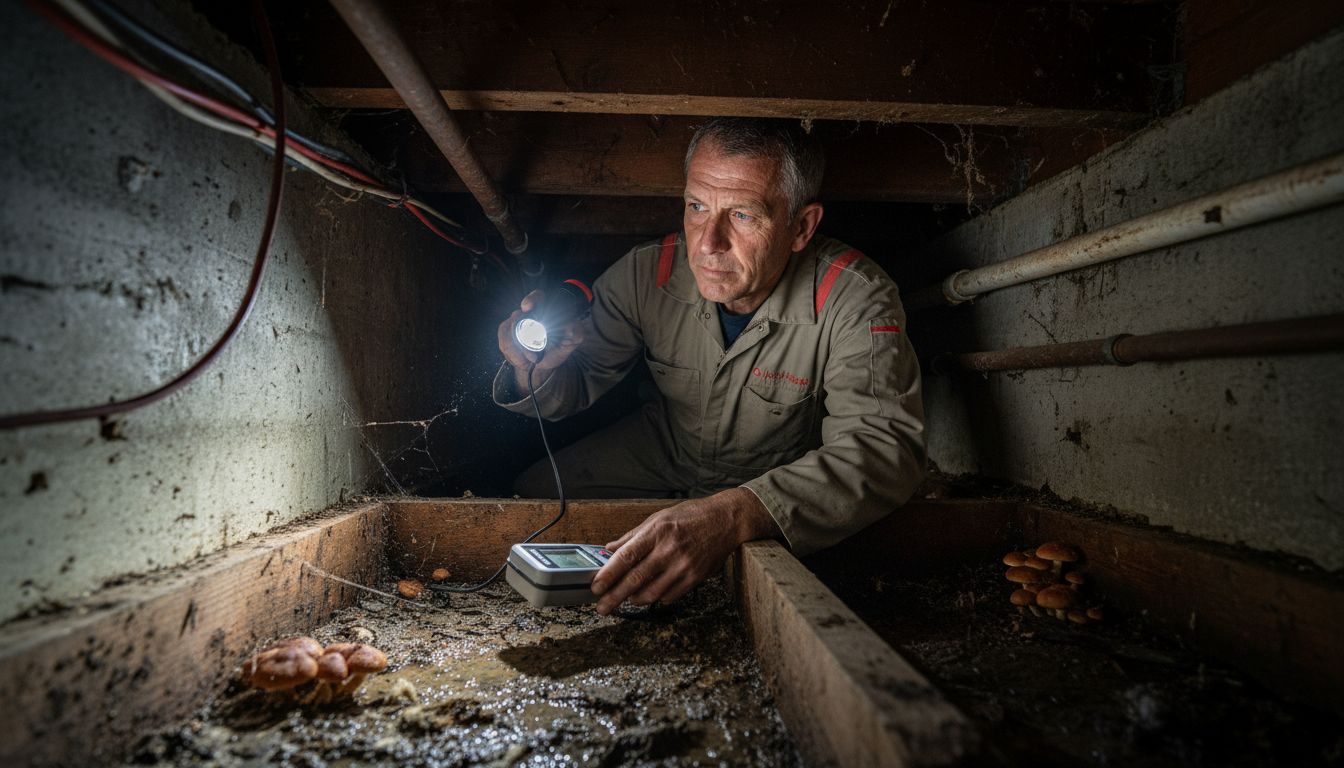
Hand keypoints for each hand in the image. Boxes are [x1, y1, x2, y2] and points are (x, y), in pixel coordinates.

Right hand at [496, 290, 586, 391]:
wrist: (545, 362)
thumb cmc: (560, 346)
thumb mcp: (573, 340)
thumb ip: (575, 332)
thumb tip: (569, 327)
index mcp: (546, 308)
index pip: (538, 297)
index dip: (531, 300)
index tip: (526, 308)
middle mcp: (528, 312)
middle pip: (517, 318)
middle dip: (523, 341)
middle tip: (534, 357)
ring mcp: (515, 322)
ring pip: (508, 331)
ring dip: (517, 351)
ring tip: (530, 362)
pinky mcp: (506, 333)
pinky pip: (503, 341)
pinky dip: (512, 355)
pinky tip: (522, 362)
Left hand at [590, 488, 779, 614]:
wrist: (726, 521)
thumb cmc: (691, 517)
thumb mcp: (659, 518)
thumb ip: (633, 536)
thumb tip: (609, 549)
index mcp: (657, 532)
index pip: (626, 557)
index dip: (608, 574)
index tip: (595, 586)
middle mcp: (669, 550)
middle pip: (635, 580)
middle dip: (614, 597)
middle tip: (602, 607)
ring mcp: (683, 566)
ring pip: (651, 593)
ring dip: (634, 599)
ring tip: (626, 599)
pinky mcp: (695, 578)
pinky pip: (669, 597)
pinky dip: (657, 597)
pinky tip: (652, 592)